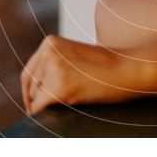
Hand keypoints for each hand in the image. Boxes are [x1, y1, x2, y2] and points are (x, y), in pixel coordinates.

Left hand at [21, 35, 146, 114]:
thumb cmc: (107, 66)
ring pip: (35, 97)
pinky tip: (65, 109)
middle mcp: (47, 52)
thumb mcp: (74, 57)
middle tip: (61, 103)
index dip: (30, 91)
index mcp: (49, 42)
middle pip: (30, 85)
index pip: (29, 72)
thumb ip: (55, 65)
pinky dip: (46, 114)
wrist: (128, 69)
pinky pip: (40, 108)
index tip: (33, 103)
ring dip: (49, 103)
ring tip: (76, 96)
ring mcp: (52, 69)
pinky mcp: (58, 87)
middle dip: (40, 98)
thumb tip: (33, 93)